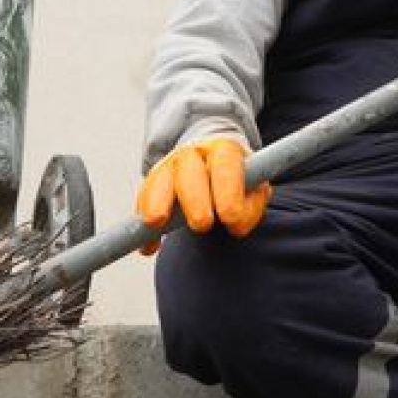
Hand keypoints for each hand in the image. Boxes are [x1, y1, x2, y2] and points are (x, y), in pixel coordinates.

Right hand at [137, 138, 271, 249]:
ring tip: (156, 223)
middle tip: (202, 225)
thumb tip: (237, 223)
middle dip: (195, 198)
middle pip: (189, 170)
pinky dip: (143, 223)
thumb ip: (251, 204)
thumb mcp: (254, 189)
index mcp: (224, 151)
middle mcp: (193, 155)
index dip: (228, 190)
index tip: (231, 218)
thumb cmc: (238, 183)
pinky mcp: (152, 184)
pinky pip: (144, 200)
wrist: (212, 164)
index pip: (226, 165)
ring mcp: (169, 167)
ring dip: (156, 202)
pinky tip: (149, 245)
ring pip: (159, 180)